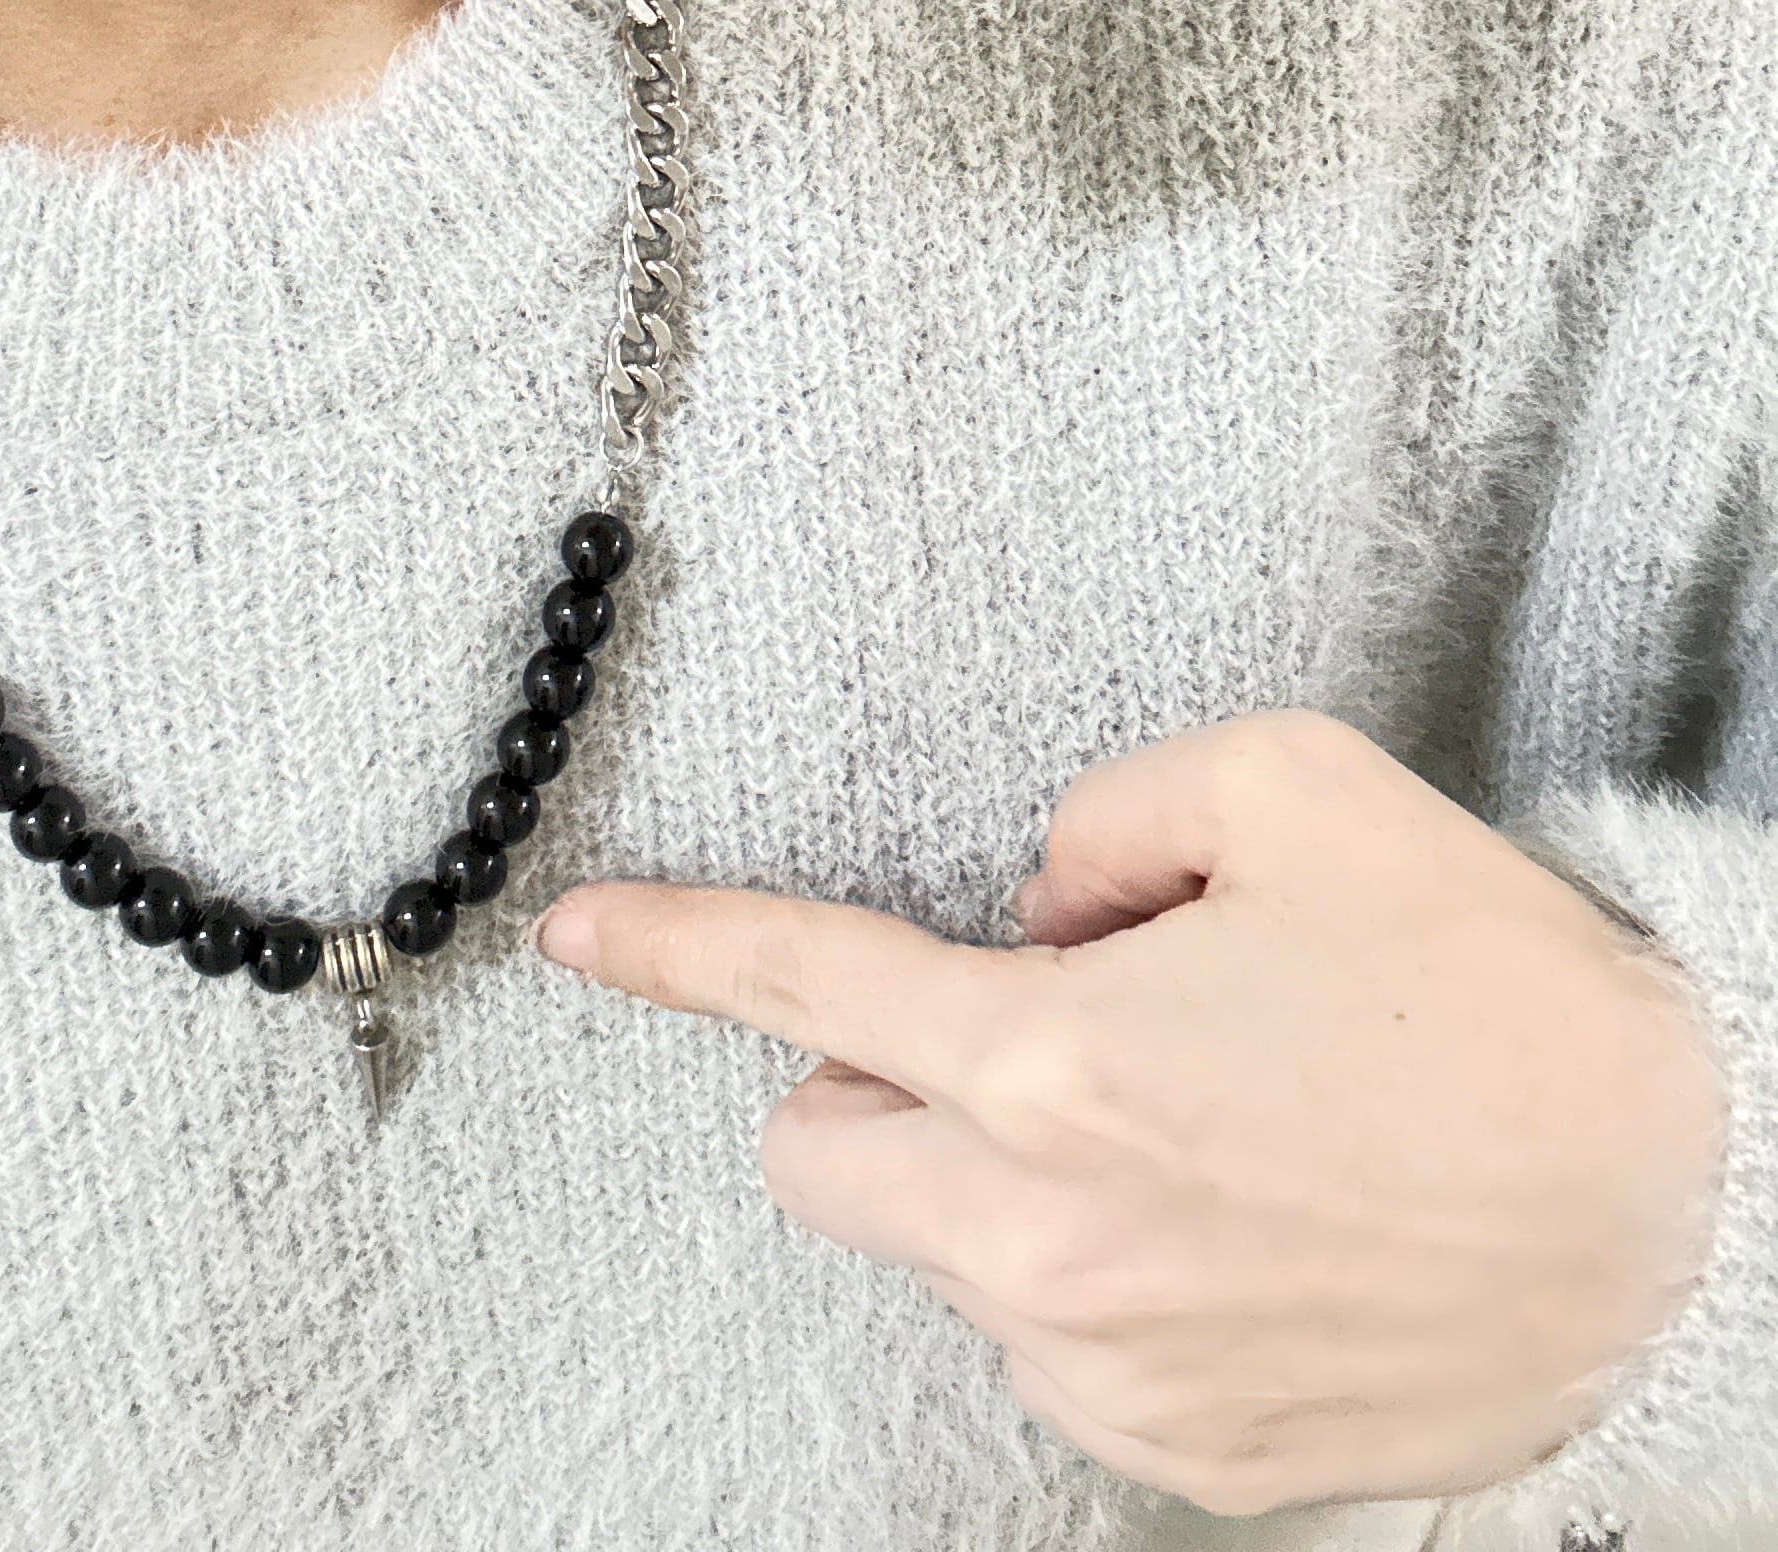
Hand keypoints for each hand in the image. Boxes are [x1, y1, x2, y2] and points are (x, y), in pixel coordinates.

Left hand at [532, 708, 1725, 1516]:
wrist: (1691, 1227)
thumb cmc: (1500, 1006)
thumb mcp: (1299, 792)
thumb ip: (1106, 810)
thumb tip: (1030, 898)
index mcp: (1059, 1062)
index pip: (804, 984)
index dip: (674, 948)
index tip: (582, 933)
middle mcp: (1053, 1240)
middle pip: (826, 1151)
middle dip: (881, 1078)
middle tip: (1033, 1028)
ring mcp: (1114, 1372)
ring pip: (949, 1254)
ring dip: (1009, 1179)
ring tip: (1201, 1129)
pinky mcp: (1186, 1458)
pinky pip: (1061, 1347)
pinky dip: (1100, 1275)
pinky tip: (1239, 1224)